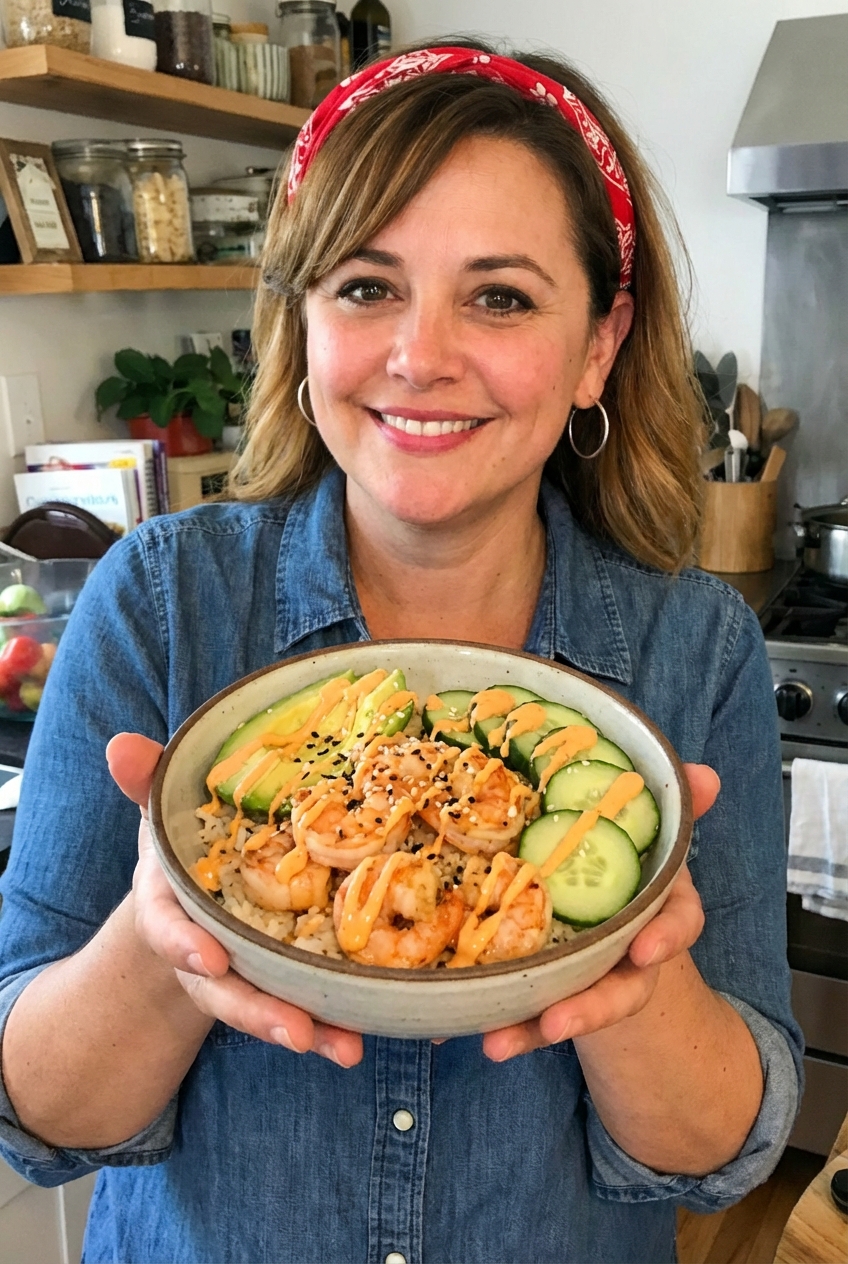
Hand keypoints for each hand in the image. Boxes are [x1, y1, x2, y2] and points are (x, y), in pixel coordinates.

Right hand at [106, 733, 362, 1067]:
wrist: (197, 896)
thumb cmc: (185, 851)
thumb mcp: (163, 813)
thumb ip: (147, 782)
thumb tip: (121, 746)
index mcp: (171, 909)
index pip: (169, 930)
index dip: (185, 947)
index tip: (209, 958)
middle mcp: (204, 953)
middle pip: (224, 991)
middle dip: (259, 1013)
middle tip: (296, 1030)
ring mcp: (244, 974)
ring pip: (269, 1009)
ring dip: (306, 1029)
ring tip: (345, 1046)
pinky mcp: (282, 982)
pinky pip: (306, 1007)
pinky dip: (333, 1026)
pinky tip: (360, 1038)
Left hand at [481, 762, 719, 1061]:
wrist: (613, 908)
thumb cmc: (632, 868)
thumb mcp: (651, 833)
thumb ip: (676, 807)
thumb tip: (705, 775)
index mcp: (659, 911)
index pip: (677, 925)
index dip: (666, 938)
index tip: (646, 951)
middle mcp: (629, 953)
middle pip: (623, 989)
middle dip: (589, 1010)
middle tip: (555, 1023)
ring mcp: (590, 976)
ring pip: (571, 1009)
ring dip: (534, 1029)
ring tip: (496, 1042)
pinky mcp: (551, 990)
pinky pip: (528, 1013)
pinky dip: (502, 1025)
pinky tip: (467, 1037)